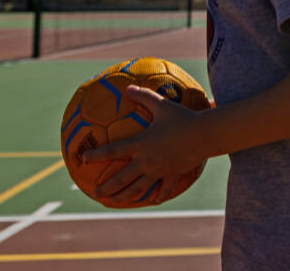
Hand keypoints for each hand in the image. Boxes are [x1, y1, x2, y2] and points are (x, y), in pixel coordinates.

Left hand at [83, 84, 206, 204]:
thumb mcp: (162, 104)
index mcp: (140, 144)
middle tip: (95, 193)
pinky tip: (154, 200)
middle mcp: (146, 161)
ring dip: (124, 197)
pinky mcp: (173, 175)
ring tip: (114, 201)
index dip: (97, 155)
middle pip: (121, 179)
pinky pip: (164, 189)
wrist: (204, 135)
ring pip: (138, 188)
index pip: (113, 151)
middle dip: (106, 187)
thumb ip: (144, 96)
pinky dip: (158, 195)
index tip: (84, 157)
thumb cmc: (183, 118)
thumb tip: (128, 87)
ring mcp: (159, 171)